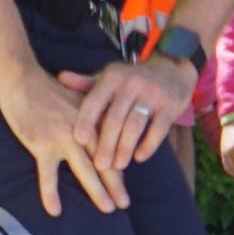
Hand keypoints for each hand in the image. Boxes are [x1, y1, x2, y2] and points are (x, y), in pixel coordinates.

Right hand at [1, 65, 124, 216]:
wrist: (23, 81)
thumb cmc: (50, 90)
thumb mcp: (79, 99)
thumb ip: (93, 116)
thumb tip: (107, 132)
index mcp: (94, 120)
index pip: (112, 147)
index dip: (121, 166)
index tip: (127, 183)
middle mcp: (83, 131)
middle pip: (105, 161)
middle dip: (117, 184)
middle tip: (125, 204)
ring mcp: (63, 139)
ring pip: (85, 170)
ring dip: (97, 190)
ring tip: (108, 208)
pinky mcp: (42, 146)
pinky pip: (48, 175)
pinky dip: (50, 193)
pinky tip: (55, 210)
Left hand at [71, 58, 192, 189]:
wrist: (172, 68)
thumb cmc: (133, 78)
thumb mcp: (110, 77)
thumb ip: (86, 83)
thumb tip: (61, 78)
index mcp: (112, 77)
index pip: (95, 100)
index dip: (86, 121)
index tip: (78, 140)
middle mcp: (132, 84)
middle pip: (115, 118)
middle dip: (106, 144)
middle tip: (99, 165)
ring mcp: (153, 94)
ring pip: (135, 125)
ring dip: (125, 148)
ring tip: (118, 166)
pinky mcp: (171, 105)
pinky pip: (158, 129)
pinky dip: (148, 145)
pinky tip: (140, 157)